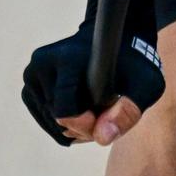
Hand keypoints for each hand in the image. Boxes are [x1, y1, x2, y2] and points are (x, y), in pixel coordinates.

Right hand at [20, 0, 164, 146]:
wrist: (116, 38)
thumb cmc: (134, 62)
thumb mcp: (145, 84)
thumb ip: (128, 111)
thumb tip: (102, 137)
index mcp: (66, 59)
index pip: (64, 111)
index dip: (85, 125)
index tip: (105, 117)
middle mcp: (43, 63)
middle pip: (57, 119)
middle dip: (82, 125)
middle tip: (105, 111)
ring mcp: (32, 72)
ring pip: (50, 121)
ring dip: (74, 125)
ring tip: (96, 108)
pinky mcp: (30, 82)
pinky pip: (43, 118)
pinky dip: (63, 123)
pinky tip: (83, 110)